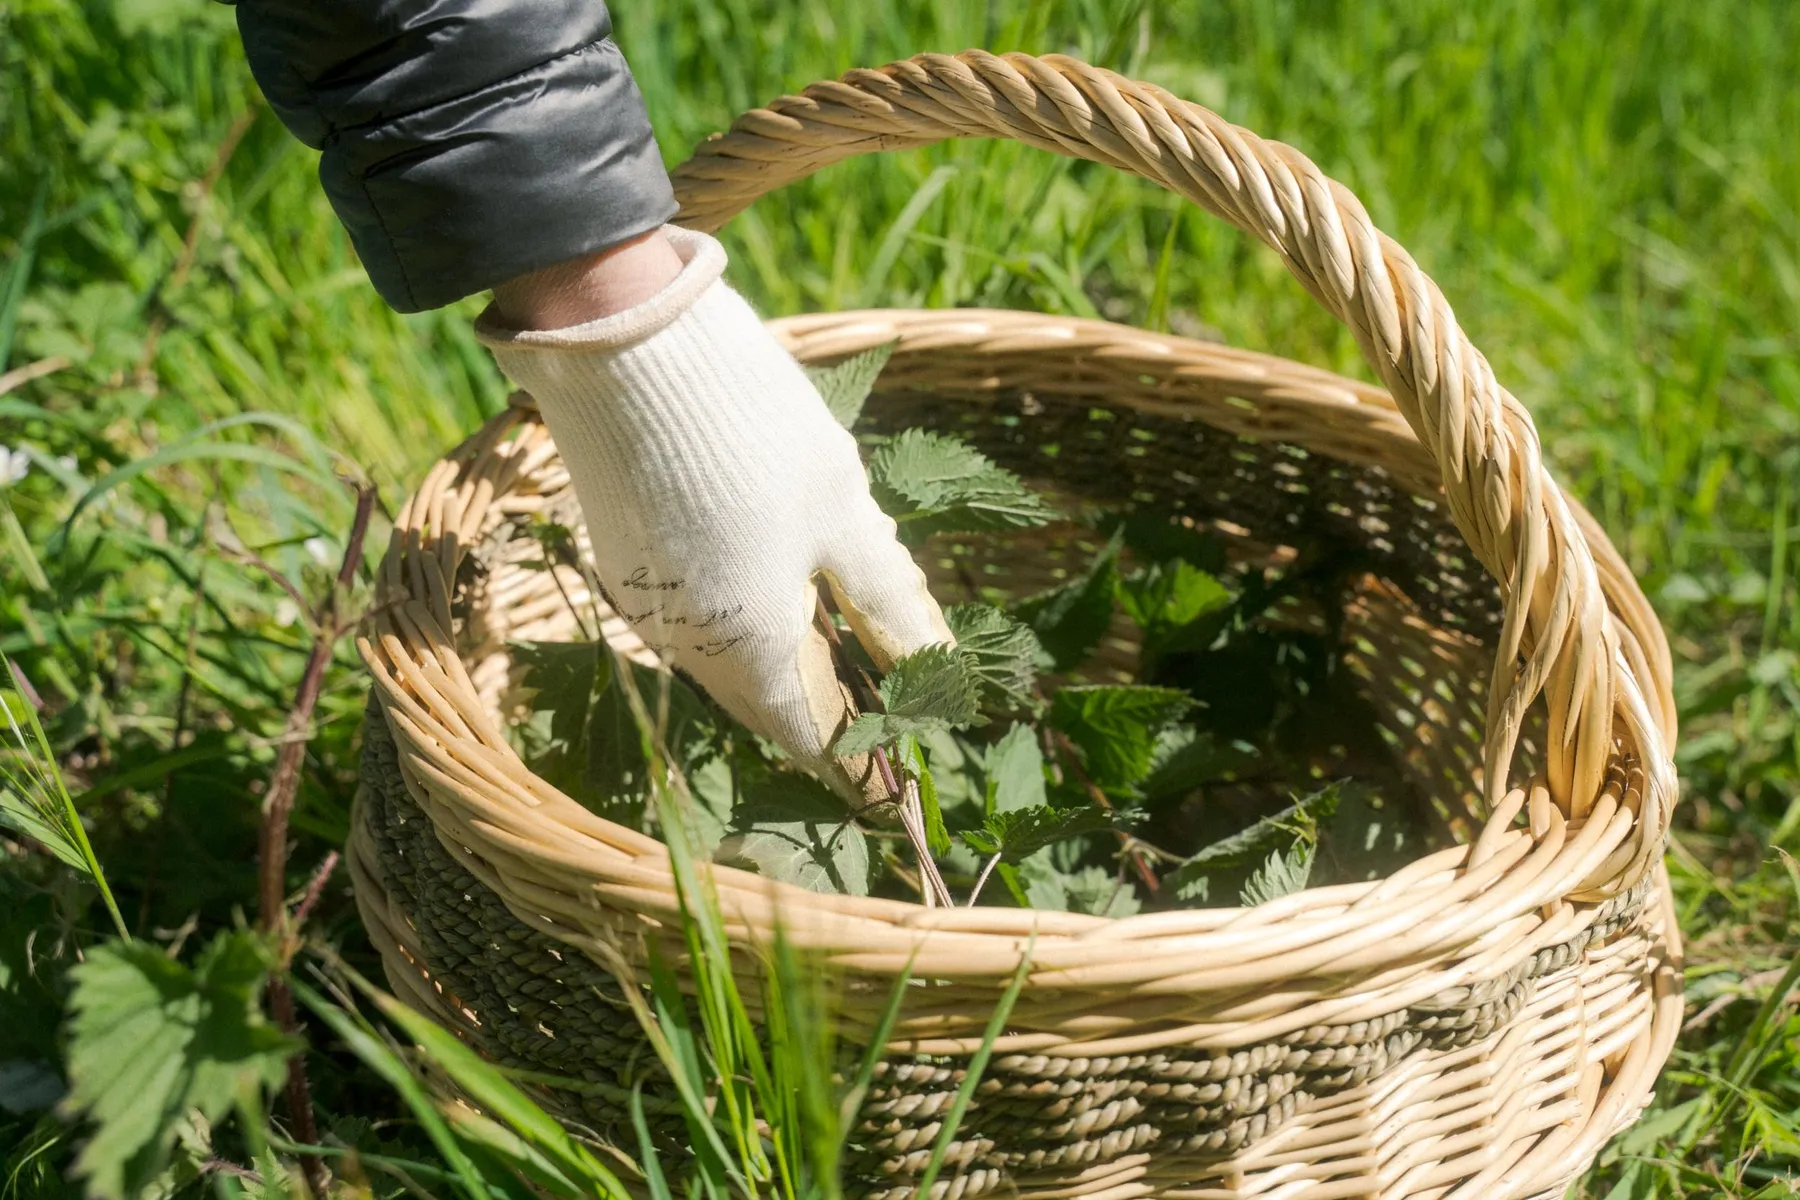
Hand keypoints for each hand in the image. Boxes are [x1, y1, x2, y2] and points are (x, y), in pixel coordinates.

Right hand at [478, 227, 950, 796]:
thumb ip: (888, 602)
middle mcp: (688, 651)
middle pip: (772, 710)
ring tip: (847, 657)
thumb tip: (936, 669)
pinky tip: (781, 596)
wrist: (622, 345)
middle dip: (831, 722)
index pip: (817, 741)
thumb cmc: (754, 432)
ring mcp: (648, 610)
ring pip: (731, 669)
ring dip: (788, 672)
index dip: (865, 771)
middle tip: (889, 719)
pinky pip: (697, 629)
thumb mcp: (845, 514)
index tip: (902, 801)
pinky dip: (745, 630)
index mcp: (749, 651)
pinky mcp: (625, 568)